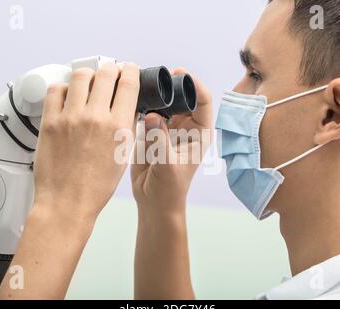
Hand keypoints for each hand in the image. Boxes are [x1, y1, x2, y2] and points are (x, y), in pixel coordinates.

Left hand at [32, 63, 139, 230]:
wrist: (68, 202)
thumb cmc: (95, 186)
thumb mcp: (123, 156)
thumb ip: (126, 128)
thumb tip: (126, 108)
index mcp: (119, 126)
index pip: (129, 83)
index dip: (131, 71)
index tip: (130, 69)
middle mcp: (96, 117)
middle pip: (106, 73)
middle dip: (112, 68)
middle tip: (111, 72)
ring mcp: (71, 118)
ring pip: (81, 76)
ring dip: (88, 75)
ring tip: (89, 82)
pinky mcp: (50, 122)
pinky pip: (56, 90)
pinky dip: (64, 88)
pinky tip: (68, 96)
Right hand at [131, 68, 212, 215]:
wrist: (153, 202)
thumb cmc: (169, 189)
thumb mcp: (167, 164)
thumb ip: (160, 138)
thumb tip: (152, 114)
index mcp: (199, 133)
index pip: (203, 101)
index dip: (194, 84)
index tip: (180, 75)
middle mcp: (186, 127)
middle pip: (184, 96)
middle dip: (173, 85)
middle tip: (158, 77)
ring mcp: (169, 128)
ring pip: (166, 102)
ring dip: (157, 93)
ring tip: (145, 85)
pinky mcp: (152, 131)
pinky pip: (150, 111)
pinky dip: (144, 104)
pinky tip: (135, 99)